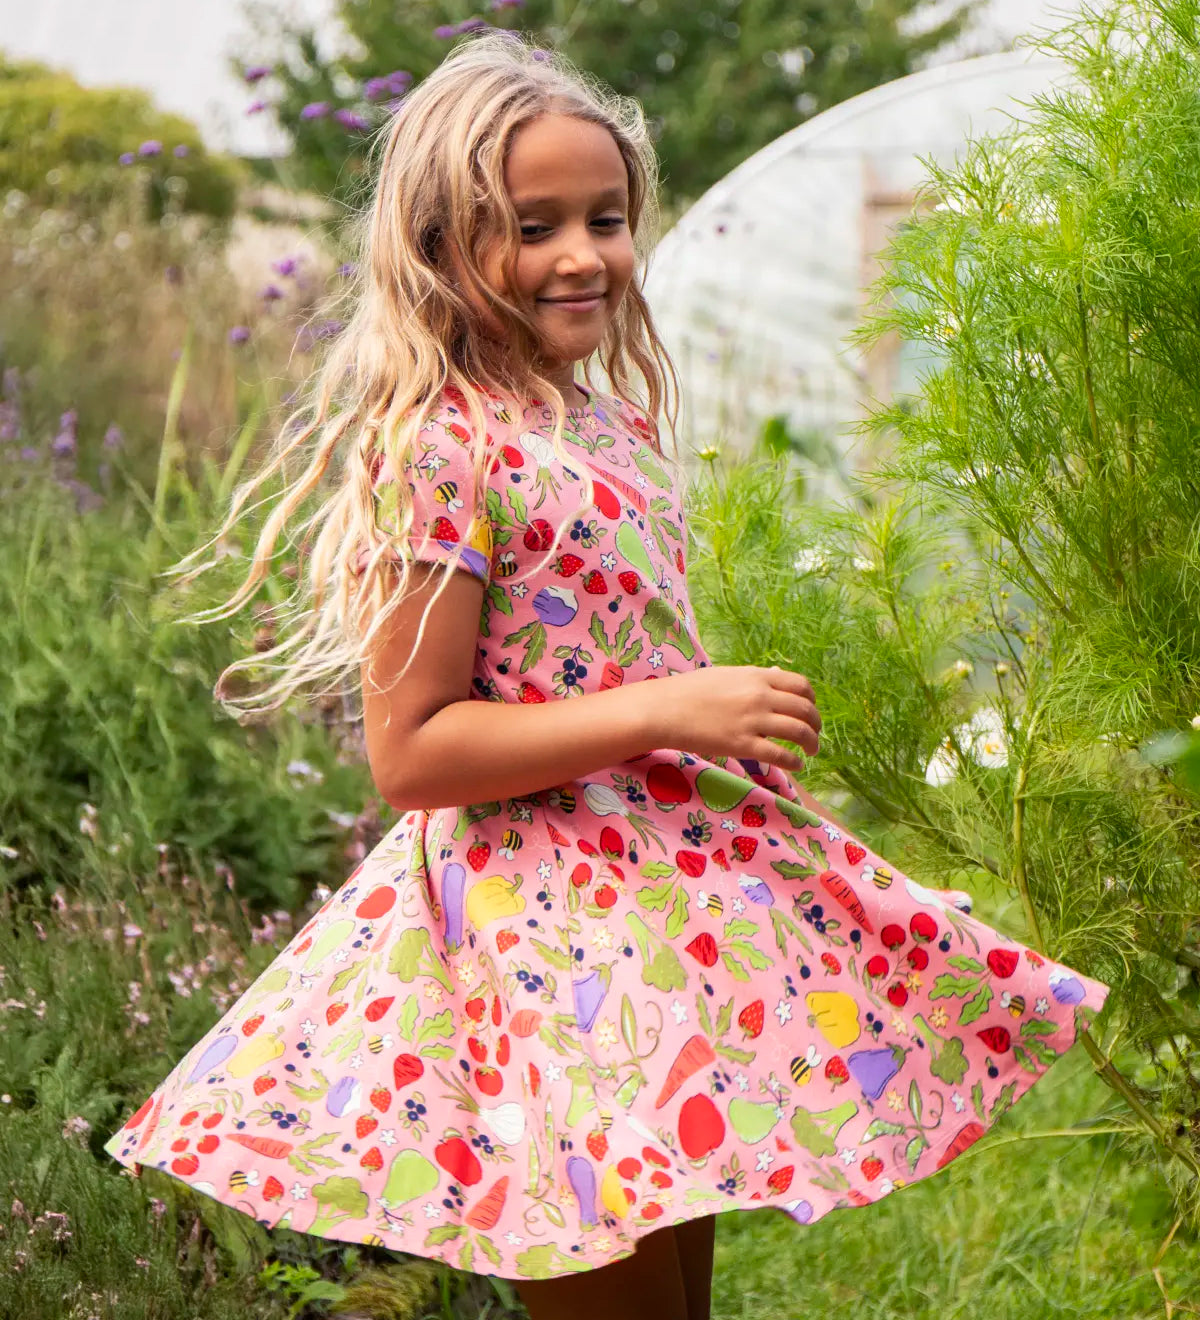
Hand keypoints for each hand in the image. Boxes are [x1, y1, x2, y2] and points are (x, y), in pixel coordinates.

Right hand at [651, 664, 821, 770]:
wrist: (664, 710)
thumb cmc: (690, 691)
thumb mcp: (726, 674)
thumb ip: (755, 677)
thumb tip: (778, 675)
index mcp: (756, 676)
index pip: (801, 686)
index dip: (812, 700)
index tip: (810, 710)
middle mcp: (760, 696)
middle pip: (805, 710)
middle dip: (816, 724)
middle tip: (814, 735)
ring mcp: (752, 721)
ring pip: (799, 732)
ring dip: (812, 744)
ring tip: (811, 752)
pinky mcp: (743, 745)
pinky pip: (780, 754)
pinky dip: (794, 761)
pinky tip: (797, 765)